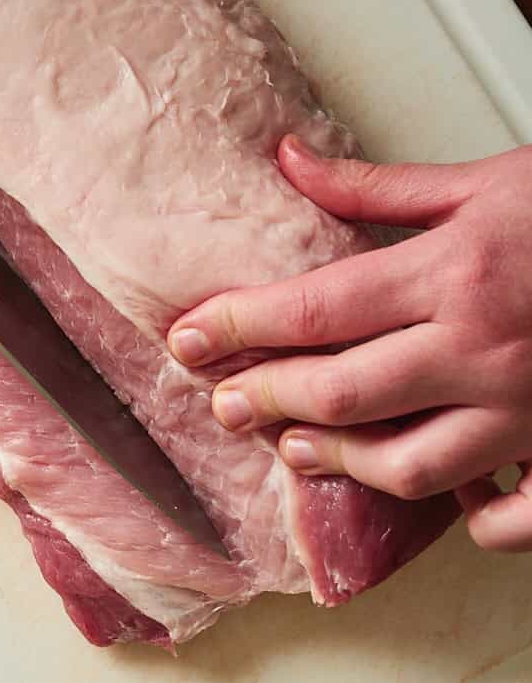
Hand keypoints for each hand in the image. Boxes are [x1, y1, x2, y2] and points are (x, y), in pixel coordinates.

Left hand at [167, 136, 531, 552]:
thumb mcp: (484, 181)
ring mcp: (525, 410)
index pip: (312, 311)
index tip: (185, 339)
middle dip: (267, 401)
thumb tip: (288, 159)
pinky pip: (510, 516)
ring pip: (408, 466)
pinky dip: (473, 523)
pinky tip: (444, 511)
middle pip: (341, 394)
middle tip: (224, 404)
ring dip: (342, 463)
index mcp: (450, 274)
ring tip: (299, 450)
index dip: (236, 328)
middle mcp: (479, 349)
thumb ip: (378, 187)